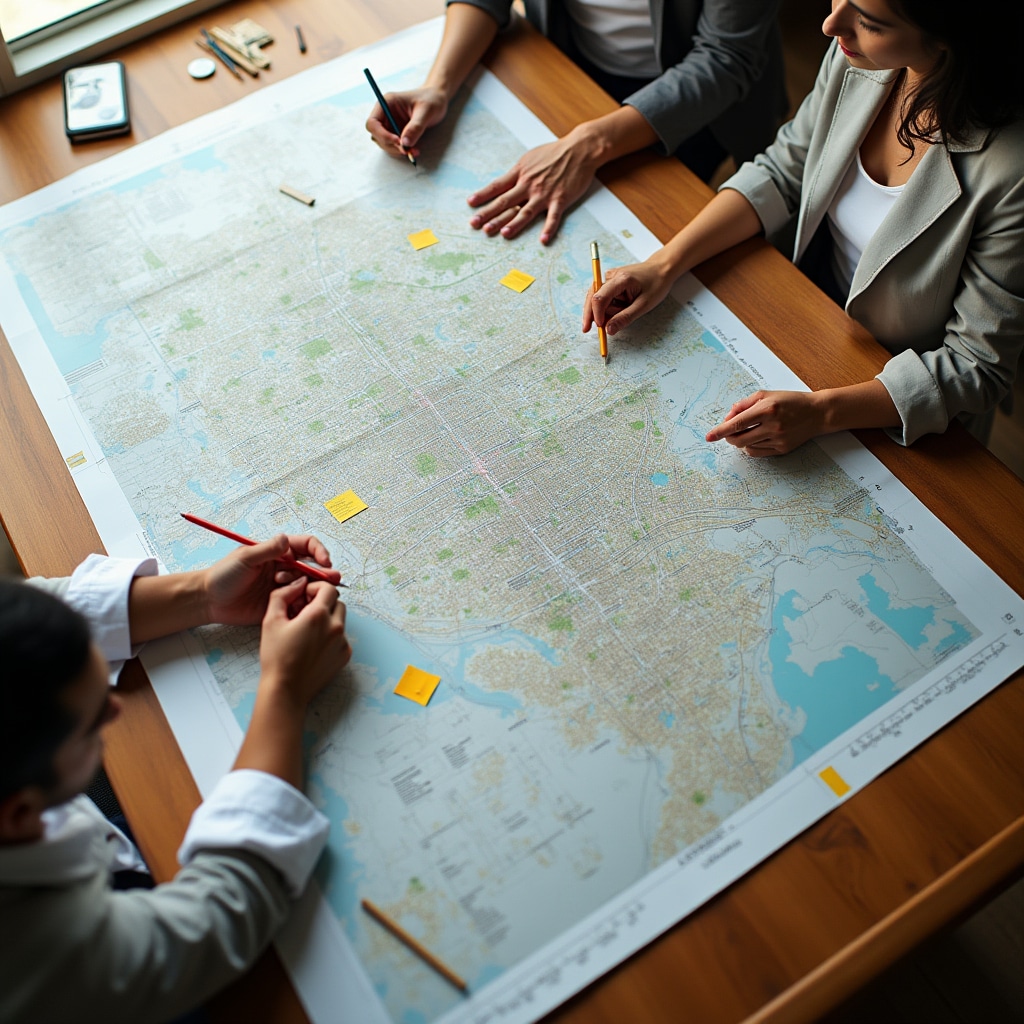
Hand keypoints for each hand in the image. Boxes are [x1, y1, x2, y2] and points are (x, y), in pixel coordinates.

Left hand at [203, 534, 340, 626]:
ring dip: (316, 586)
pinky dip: (307, 602)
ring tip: (316, 593)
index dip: (318, 551)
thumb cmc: (223, 576)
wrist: (210, 601)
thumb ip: (267, 549)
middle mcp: (284, 567)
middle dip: (324, 571)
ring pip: (309, 584)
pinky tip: (306, 605)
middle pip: (312, 566)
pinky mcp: (281, 603)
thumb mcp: (245, 558)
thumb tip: (286, 539)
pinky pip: (300, 601)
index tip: (324, 561)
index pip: (306, 546)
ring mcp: (284, 586)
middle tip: (333, 579)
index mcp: (277, 552)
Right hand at [258, 578, 351, 706]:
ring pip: (340, 620)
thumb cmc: (276, 656)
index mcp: (318, 616)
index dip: (316, 588)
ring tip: (308, 630)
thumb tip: (297, 582)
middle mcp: (335, 627)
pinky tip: (313, 645)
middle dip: (322, 602)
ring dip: (327, 619)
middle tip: (304, 612)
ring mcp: (342, 642)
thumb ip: (283, 595)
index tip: (304, 596)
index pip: (329, 588)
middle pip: (337, 602)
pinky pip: (341, 637)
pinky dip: (331, 636)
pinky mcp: (345, 655)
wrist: (286, 690)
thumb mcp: (271, 620)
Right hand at [365, 85, 448, 159]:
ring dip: (396, 150)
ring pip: (384, 143)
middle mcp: (385, 114)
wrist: (437, 100)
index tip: (398, 141)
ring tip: (414, 151)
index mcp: (387, 103)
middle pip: (377, 135)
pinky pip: (394, 146)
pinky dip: (402, 150)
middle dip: (391, 145)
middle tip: (408, 150)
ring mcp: (390, 125)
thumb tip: (404, 144)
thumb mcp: (426, 111)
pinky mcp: (397, 133)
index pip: (373, 122)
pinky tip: (414, 150)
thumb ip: (415, 127)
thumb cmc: (431, 100)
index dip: (382, 134)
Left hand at [467, 136, 599, 243]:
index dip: (483, 195)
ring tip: (503, 234)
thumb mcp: (530, 158)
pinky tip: (543, 240)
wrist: (579, 149)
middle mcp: (529, 184)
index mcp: (520, 173)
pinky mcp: (561, 199)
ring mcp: (545, 193)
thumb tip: (503, 185)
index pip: (497, 186)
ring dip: (514, 223)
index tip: (470, 204)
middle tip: (476, 225)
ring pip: (526, 211)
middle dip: (489, 214)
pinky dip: (549, 229)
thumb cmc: (554, 153)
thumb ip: (517, 173)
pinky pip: (554, 217)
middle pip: (506, 201)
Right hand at [583, 258, 674, 337]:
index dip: (596, 314)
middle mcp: (610, 276)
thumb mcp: (644, 305)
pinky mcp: (610, 281)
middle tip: (588, 330)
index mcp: (621, 279)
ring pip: (597, 299)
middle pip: (592, 297)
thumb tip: (608, 330)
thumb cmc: (656, 285)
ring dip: (605, 310)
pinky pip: (603, 297)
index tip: (600, 328)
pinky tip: (618, 308)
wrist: (661, 269)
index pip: (599, 298)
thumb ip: (625, 318)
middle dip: (592, 314)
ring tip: (624, 309)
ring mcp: (609, 277)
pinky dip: (607, 307)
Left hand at [706, 391, 827, 455]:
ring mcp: (778, 439)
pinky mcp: (782, 449)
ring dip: (741, 440)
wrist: (817, 413)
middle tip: (729, 431)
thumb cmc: (790, 401)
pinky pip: (757, 452)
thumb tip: (728, 417)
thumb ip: (744, 404)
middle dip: (728, 437)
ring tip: (750, 430)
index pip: (737, 423)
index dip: (720, 431)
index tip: (709, 437)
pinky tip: (756, 438)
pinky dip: (751, 446)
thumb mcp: (766, 394)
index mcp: (767, 409)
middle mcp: (772, 426)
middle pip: (738, 439)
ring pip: (747, 447)